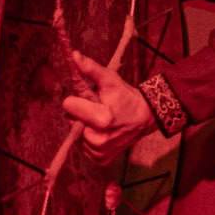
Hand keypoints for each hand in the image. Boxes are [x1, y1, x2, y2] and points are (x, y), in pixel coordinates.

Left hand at [62, 50, 154, 165]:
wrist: (145, 118)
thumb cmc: (126, 96)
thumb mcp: (110, 80)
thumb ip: (91, 69)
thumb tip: (73, 55)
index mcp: (101, 119)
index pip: (68, 106)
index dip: (78, 100)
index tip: (92, 99)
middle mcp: (99, 140)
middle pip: (70, 121)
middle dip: (81, 114)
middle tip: (99, 110)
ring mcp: (99, 152)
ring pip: (76, 135)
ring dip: (85, 126)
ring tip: (102, 121)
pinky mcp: (100, 160)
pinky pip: (83, 147)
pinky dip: (90, 138)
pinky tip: (103, 132)